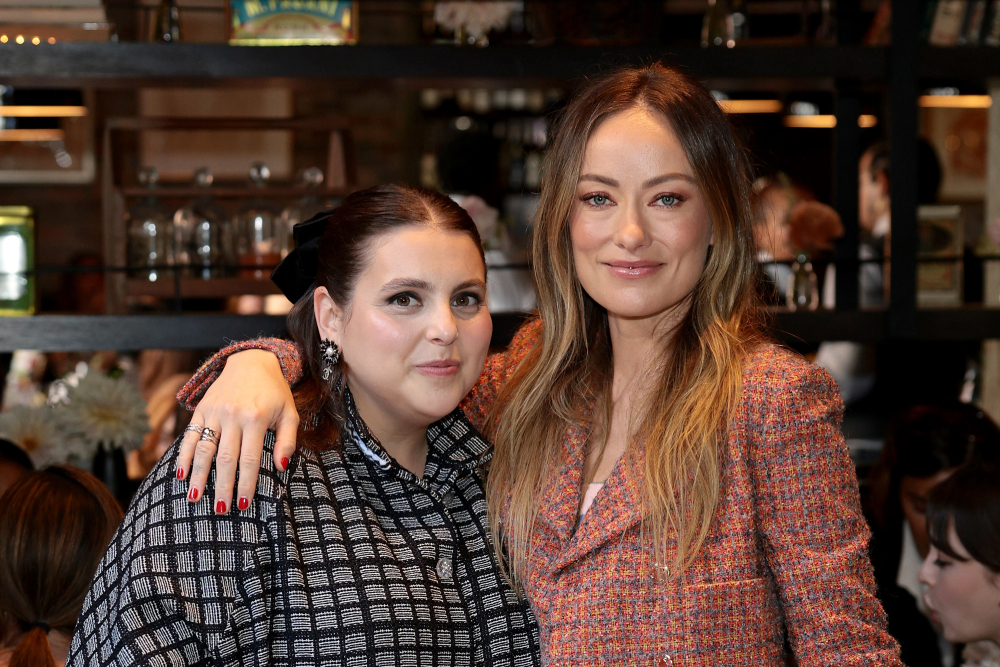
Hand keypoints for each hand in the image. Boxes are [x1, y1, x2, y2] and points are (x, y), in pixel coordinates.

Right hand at [176, 350, 298, 512]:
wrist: (251, 361)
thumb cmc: (274, 393)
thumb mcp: (289, 413)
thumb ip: (287, 440)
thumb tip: (281, 467)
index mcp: (256, 418)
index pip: (250, 458)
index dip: (246, 483)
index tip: (243, 503)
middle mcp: (232, 414)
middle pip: (225, 458)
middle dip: (222, 486)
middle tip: (220, 509)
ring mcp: (214, 411)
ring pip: (203, 448)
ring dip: (198, 475)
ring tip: (195, 498)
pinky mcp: (201, 408)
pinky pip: (190, 435)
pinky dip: (183, 455)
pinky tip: (181, 474)